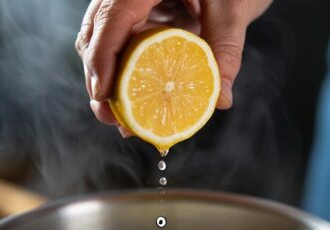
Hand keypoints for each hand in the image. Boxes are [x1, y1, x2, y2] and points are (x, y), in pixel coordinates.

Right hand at [75, 0, 272, 135]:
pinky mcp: (136, 11)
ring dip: (106, 78)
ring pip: (100, 38)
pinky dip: (122, 71)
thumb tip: (221, 99)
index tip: (102, 93)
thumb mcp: (232, 10)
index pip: (113, 15)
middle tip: (110, 116)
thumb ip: (225, 50)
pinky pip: (118, 41)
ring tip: (120, 117)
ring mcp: (129, 0)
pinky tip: (132, 101)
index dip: (102, 56)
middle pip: (97, 31)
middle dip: (98, 77)